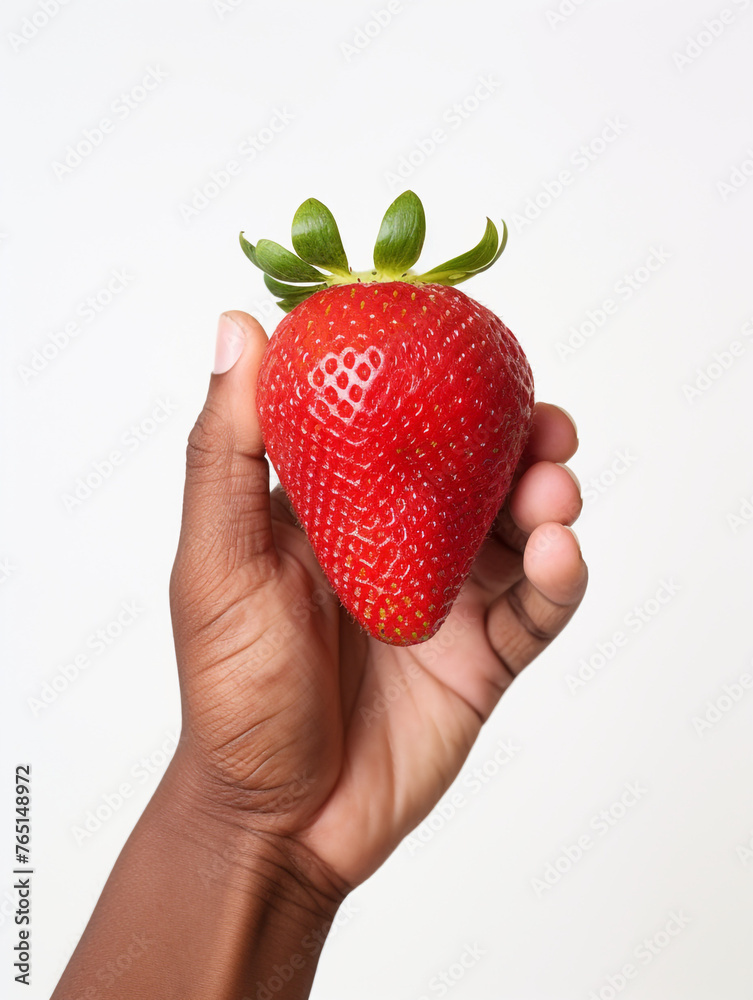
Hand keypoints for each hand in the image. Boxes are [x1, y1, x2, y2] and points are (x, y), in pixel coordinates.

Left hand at [169, 310, 586, 894]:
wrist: (274, 822)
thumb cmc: (232, 692)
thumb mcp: (217, 561)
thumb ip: (227, 449)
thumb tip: (241, 325)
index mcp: (336, 513)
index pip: (397, 425)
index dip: (439, 382)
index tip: (470, 344)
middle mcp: (398, 547)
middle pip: (476, 471)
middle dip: (518, 440)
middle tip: (541, 424)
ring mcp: (447, 602)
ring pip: (517, 530)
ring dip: (548, 499)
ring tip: (552, 491)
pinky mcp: (484, 658)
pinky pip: (537, 610)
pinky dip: (557, 578)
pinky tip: (554, 554)